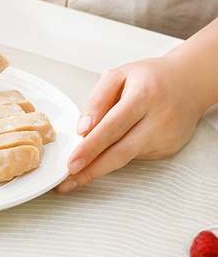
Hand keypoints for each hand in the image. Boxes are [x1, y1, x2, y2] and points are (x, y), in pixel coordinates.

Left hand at [57, 55, 205, 191]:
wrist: (188, 82)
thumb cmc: (149, 77)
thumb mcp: (117, 76)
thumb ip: (97, 100)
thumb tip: (82, 128)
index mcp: (144, 96)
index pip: (113, 127)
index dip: (90, 148)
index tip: (72, 163)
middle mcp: (159, 119)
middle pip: (121, 152)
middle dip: (92, 169)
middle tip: (68, 181)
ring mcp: (166, 137)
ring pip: (126, 158)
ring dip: (99, 166)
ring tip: (78, 170)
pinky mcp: (169, 149)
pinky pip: (135, 156)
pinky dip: (117, 155)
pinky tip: (112, 146)